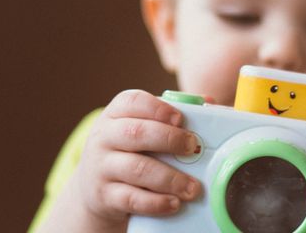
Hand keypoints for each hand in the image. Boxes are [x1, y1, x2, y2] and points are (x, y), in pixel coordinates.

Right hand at [56, 90, 201, 231]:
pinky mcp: (104, 195)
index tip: (180, 119)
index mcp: (115, 114)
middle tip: (193, 148)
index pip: (132, 102)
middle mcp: (104, 137)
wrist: (95, 186)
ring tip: (192, 187)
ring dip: (170, 178)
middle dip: (169, 139)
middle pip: (136, 133)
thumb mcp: (141, 128)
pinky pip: (131, 198)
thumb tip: (210, 102)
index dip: (158, 108)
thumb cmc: (130, 150)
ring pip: (137, 169)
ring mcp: (101, 166)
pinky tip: (174, 203)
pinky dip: (156, 202)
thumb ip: (171, 116)